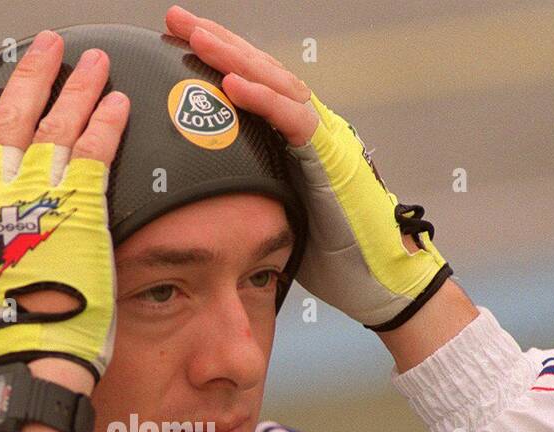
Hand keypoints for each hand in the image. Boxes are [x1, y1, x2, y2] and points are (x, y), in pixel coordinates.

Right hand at [0, 30, 129, 385]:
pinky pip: (95, 152)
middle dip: (32, 76)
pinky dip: (106, 122)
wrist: (29, 356)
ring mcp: (41, 196)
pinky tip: (117, 100)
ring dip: (76, 87)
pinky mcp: (81, 208)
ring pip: (58, 125)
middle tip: (49, 44)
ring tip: (92, 59)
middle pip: (14, 119)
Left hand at [164, 6, 451, 330]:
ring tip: (196, 36)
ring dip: (234, 58)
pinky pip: (295, 120)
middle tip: (174, 17)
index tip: (173, 42)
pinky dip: (264, 100)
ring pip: (276, 83)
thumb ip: (246, 194)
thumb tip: (197, 201)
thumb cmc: (331, 257)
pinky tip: (232, 84)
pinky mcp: (334, 159)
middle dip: (216, 41)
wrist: (379, 283)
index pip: (250, 85)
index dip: (215, 60)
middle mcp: (312, 128)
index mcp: (294, 138)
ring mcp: (326, 139)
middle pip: (259, 71)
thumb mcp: (275, 217)